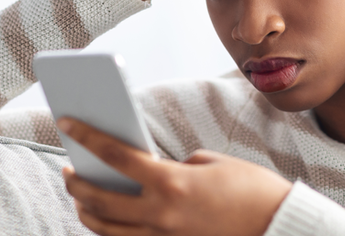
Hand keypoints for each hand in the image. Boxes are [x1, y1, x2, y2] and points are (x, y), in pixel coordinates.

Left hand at [57, 117, 292, 235]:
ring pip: (107, 230)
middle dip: (76, 183)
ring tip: (81, 196)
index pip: (116, 155)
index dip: (86, 136)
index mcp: (171, 183)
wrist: (278, 226)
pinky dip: (111, 231)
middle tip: (68, 169)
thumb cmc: (250, 189)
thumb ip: (175, 166)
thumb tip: (151, 173)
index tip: (66, 120)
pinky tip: (106, 218)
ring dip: (87, 212)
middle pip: (100, 200)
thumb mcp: (211, 163)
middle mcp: (161, 214)